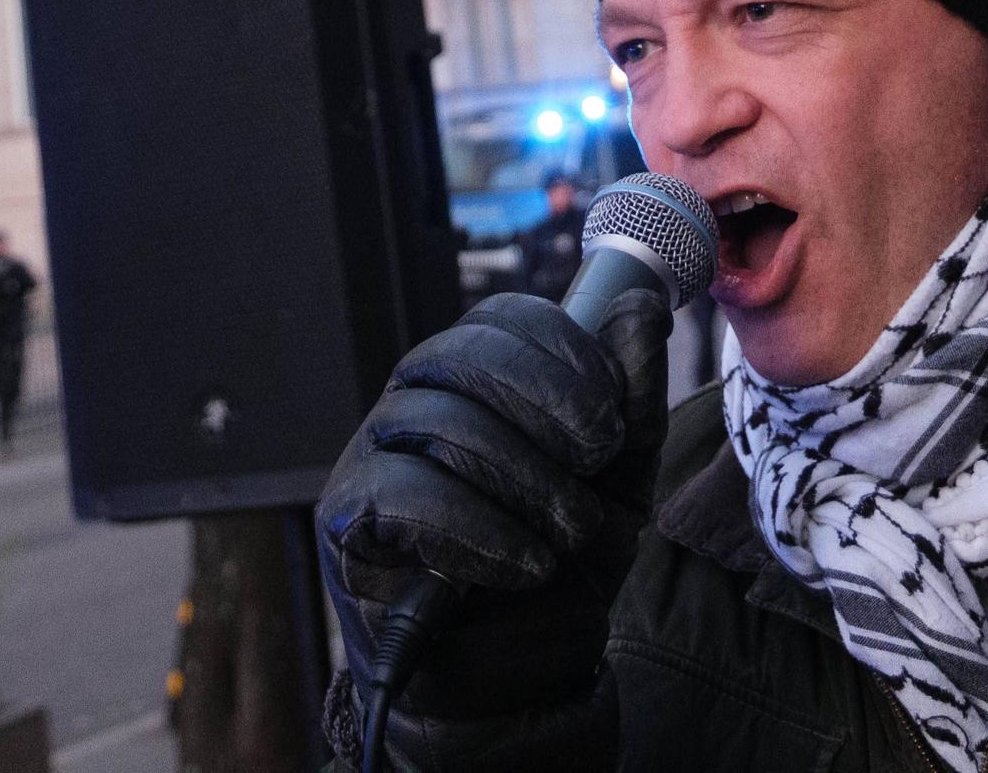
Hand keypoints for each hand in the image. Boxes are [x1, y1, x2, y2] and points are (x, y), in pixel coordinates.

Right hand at [318, 289, 669, 758]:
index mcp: (478, 379)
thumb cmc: (561, 567)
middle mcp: (416, 401)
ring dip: (521, 477)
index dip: (561, 352)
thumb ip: (630, 400)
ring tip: (564, 534)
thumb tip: (639, 307)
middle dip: (544, 404)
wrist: (523, 681)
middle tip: (593, 462)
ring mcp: (373, 455)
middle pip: (462, 354)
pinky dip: (475, 526)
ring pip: (435, 419)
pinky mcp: (348, 519)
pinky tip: (521, 562)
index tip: (608, 419)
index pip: (503, 318)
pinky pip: (400, 490)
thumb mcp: (619, 482)